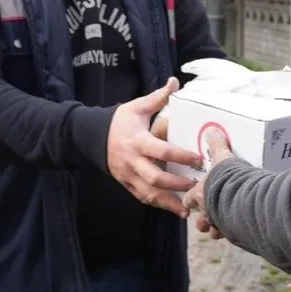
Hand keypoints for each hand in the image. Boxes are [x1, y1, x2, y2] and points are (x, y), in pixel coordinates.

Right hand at [107, 78, 202, 217]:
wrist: (92, 137)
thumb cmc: (119, 121)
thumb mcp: (137, 107)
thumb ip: (157, 98)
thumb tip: (174, 82)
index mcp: (137, 141)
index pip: (162, 151)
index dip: (181, 156)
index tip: (198, 159)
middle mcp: (132, 161)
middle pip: (155, 178)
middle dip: (177, 184)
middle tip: (197, 185)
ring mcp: (128, 175)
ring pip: (149, 194)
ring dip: (169, 202)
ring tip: (188, 208)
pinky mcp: (126, 184)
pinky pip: (142, 197)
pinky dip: (159, 204)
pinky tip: (174, 209)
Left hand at [185, 128, 233, 239]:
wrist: (242, 198)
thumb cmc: (227, 178)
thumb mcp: (222, 157)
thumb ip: (217, 145)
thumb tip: (212, 131)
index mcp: (199, 194)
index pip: (188, 199)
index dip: (190, 198)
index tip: (192, 196)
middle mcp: (206, 212)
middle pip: (199, 221)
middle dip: (203, 219)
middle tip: (209, 213)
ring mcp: (218, 223)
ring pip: (212, 230)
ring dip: (216, 227)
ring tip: (223, 224)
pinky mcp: (232, 231)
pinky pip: (229, 235)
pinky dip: (232, 231)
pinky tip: (238, 228)